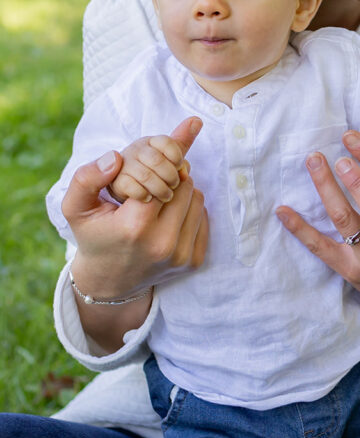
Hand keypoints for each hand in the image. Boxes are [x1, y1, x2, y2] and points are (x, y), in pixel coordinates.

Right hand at [64, 117, 207, 299]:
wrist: (108, 280)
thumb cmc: (94, 236)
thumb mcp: (76, 208)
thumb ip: (86, 178)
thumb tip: (116, 157)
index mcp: (135, 226)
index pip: (163, 176)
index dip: (154, 172)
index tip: (144, 178)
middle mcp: (162, 243)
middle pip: (184, 185)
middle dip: (170, 179)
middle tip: (153, 186)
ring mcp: (181, 255)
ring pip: (197, 198)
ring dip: (182, 193)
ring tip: (160, 201)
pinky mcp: (193, 262)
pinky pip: (203, 217)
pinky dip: (190, 210)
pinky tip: (170, 217)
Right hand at [108, 131, 194, 203]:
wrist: (125, 185)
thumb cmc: (152, 170)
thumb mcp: (167, 156)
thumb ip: (182, 144)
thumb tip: (197, 121)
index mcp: (150, 141)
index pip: (166, 142)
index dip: (176, 156)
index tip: (179, 166)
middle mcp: (136, 150)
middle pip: (157, 160)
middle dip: (170, 176)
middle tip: (174, 186)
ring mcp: (125, 165)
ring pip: (147, 175)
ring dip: (161, 188)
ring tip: (166, 196)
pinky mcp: (117, 181)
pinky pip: (132, 187)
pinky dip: (144, 194)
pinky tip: (149, 199)